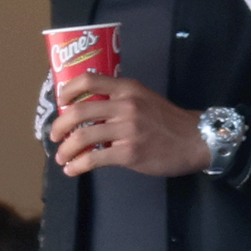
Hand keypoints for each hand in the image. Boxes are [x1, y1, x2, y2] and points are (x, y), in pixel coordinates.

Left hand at [49, 72, 210, 179]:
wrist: (195, 140)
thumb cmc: (168, 121)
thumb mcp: (145, 98)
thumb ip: (120, 99)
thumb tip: (89, 108)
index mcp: (127, 89)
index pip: (89, 80)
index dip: (67, 90)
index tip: (60, 101)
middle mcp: (125, 105)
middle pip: (78, 112)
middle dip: (59, 126)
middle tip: (54, 136)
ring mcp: (127, 130)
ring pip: (82, 137)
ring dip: (65, 149)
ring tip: (61, 157)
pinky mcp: (129, 153)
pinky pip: (94, 159)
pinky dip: (78, 166)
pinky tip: (73, 170)